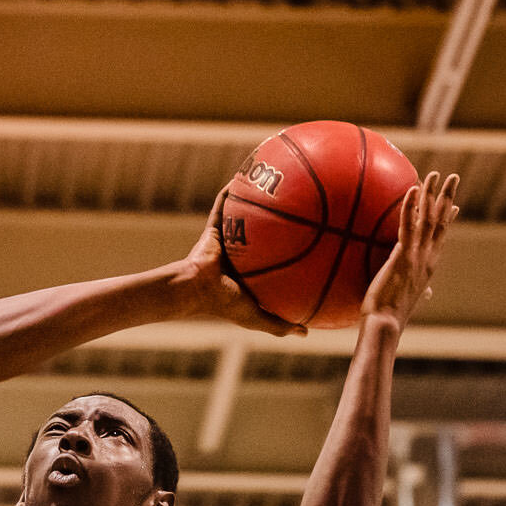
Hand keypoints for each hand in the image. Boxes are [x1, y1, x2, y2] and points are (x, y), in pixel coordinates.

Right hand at [184, 189, 306, 337]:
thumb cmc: (223, 303)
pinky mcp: (214, 227)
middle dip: (279, 216)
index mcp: (249, 271)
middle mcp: (239, 251)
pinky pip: (225, 203)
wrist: (194, 289)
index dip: (288, 247)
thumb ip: (280, 324)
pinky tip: (247, 172)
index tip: (311, 237)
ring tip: (275, 178)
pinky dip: (233, 189)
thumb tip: (306, 332)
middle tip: (302, 201)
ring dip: (256, 195)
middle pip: (262, 230)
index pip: (272, 257)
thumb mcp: (256, 316)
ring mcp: (226, 237)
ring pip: (244, 213)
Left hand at [362, 171, 459, 329]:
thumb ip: (419, 292)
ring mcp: (418, 256)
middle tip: (453, 177)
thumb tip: (426, 293)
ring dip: (432, 194)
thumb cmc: (390, 316)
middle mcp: (428, 258)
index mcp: (428, 267)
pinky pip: (408, 226)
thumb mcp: (407, 301)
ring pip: (428, 219)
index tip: (455, 205)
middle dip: (447, 197)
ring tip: (436, 174)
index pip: (441, 237)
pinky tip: (413, 189)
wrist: (385, 325)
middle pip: (441, 221)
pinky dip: (410, 207)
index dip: (448, 220)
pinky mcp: (403, 257)